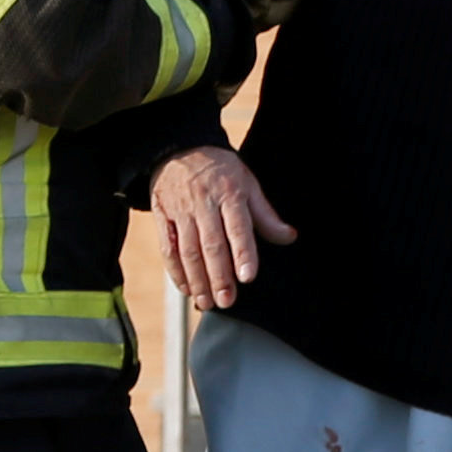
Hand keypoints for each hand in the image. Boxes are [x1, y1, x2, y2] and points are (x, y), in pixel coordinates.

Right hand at [152, 146, 294, 310]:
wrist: (180, 149)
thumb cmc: (220, 171)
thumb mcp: (248, 184)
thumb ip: (266, 215)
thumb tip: (289, 237)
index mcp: (229, 194)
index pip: (237, 227)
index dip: (243, 253)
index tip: (248, 276)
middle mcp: (204, 204)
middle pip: (211, 244)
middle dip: (219, 276)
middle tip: (227, 300)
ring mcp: (181, 211)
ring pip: (187, 250)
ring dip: (197, 279)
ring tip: (207, 302)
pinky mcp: (162, 217)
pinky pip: (167, 247)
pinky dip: (175, 271)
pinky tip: (186, 289)